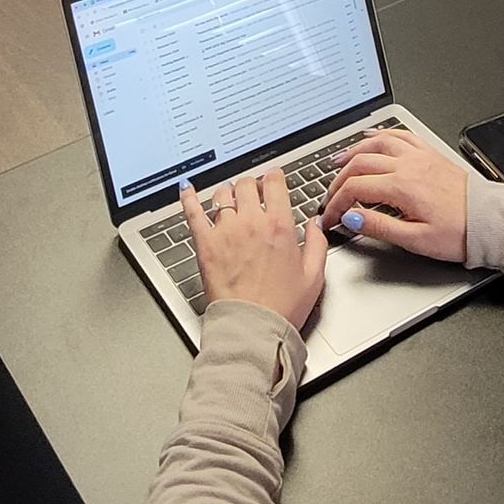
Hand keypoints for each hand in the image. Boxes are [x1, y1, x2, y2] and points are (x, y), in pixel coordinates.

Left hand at [182, 170, 327, 328]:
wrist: (252, 327)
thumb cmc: (281, 307)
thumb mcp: (314, 276)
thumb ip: (317, 243)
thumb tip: (315, 223)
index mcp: (279, 225)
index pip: (274, 182)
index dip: (274, 176)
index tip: (273, 178)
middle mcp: (251, 222)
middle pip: (246, 184)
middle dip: (251, 184)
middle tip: (253, 190)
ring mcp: (225, 232)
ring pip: (222, 195)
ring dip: (227, 192)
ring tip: (229, 196)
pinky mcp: (205, 244)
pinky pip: (192, 213)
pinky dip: (188, 197)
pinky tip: (186, 189)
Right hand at [318, 130, 470, 261]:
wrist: (489, 222)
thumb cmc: (458, 234)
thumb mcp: (415, 240)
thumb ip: (379, 227)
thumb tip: (351, 218)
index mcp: (402, 187)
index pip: (355, 188)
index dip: (336, 202)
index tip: (330, 216)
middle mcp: (408, 165)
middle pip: (360, 163)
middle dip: (338, 179)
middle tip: (330, 194)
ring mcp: (420, 156)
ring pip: (377, 142)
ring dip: (354, 150)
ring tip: (339, 160)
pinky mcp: (430, 154)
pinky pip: (401, 135)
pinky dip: (382, 134)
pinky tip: (373, 136)